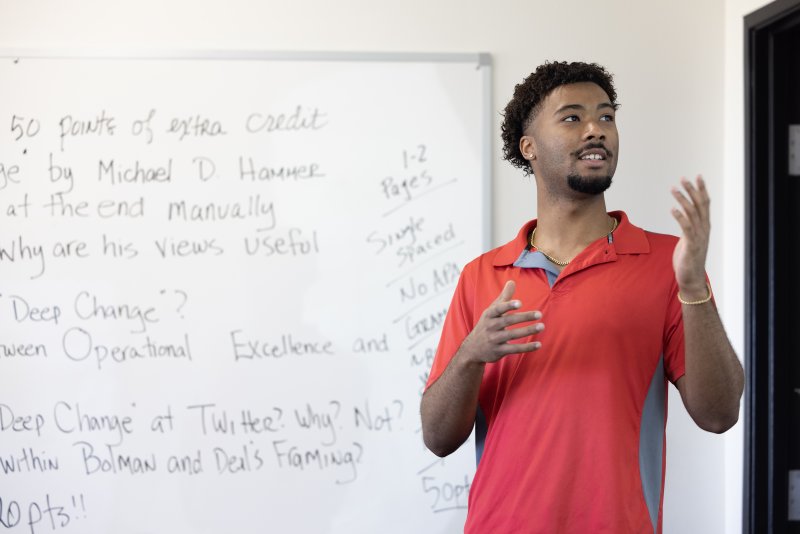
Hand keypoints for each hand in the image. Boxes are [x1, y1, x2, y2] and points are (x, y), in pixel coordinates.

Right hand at [458, 280, 543, 364]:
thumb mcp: (491, 311)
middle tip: (539, 314)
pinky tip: (538, 344)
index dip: (508, 306)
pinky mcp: (499, 351)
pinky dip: (526, 347)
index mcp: (489, 315)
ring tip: (542, 326)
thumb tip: (512, 281)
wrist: (473, 348)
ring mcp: (494, 339)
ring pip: (512, 335)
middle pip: (508, 321)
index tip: (520, 303)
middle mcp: (490, 326)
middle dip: (524, 317)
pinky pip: (514, 349)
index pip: (498, 309)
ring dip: (528, 331)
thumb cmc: (486, 325)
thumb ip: (504, 297)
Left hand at [670, 176, 709, 298]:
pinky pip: (686, 228)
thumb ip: (689, 227)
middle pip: (700, 205)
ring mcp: (699, 237)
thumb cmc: (688, 259)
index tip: (698, 177)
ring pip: (692, 213)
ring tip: (673, 189)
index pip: (705, 204)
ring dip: (683, 199)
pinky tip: (672, 209)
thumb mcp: (689, 239)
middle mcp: (704, 229)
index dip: (702, 190)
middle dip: (692, 190)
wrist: (692, 278)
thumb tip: (683, 216)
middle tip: (683, 178)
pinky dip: (680, 217)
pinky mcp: (691, 245)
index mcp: (704, 226)